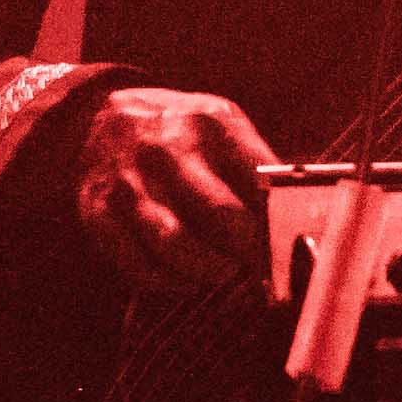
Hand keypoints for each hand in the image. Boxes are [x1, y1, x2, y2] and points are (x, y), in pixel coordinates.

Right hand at [72, 85, 276, 296]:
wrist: (100, 120)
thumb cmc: (180, 133)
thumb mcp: (223, 126)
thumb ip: (258, 167)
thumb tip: (302, 221)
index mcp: (210, 124)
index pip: (259, 181)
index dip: (280, 223)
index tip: (291, 247)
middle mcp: (167, 151)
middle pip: (221, 215)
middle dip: (248, 251)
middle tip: (261, 269)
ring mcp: (130, 183)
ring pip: (176, 246)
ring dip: (209, 270)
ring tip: (223, 272)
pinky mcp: (99, 214)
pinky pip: (138, 265)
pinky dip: (168, 281)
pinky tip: (185, 276)